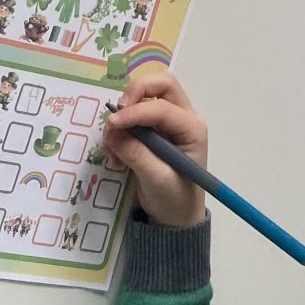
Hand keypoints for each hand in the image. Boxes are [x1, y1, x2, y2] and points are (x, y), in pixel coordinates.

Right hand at [104, 70, 208, 228]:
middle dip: (135, 92)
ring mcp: (167, 123)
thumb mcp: (157, 179)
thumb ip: (136, 154)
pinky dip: (120, 129)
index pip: (162, 106)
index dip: (135, 112)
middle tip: (116, 114)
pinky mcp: (152, 131)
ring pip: (145, 96)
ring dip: (124, 115)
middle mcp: (182, 118)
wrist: (174, 219)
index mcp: (192, 128)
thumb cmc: (174, 199)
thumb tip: (112, 131)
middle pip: (160, 84)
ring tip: (112, 147)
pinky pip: (133, 116)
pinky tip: (114, 155)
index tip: (113, 124)